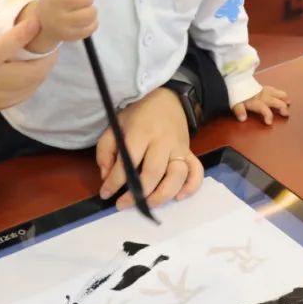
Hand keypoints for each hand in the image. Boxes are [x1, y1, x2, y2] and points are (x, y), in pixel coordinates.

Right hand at [0, 0, 56, 132]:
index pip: (0, 49)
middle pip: (26, 72)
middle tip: (50, 38)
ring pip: (32, 83)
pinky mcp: (3, 105)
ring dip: (44, 66)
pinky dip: (36, 78)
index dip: (21, 35)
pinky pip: (29, 91)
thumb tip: (12, 4)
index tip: (37, 22)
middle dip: (45, 55)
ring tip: (46, 50)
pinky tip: (34, 65)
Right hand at [35, 0, 97, 47]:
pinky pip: (92, 27)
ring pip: (90, 14)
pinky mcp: (69, 35)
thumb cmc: (59, 1)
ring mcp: (61, 22)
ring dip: (92, 11)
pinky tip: (84, 21)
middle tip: (82, 1)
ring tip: (84, 11)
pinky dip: (93, 23)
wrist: (44, 25)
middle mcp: (55, 4)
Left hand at [97, 88, 203, 207]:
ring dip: (163, 195)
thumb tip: (107, 177)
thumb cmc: (137, 114)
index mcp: (141, 132)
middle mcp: (163, 141)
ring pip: (177, 175)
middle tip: (123, 205)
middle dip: (138, 193)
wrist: (166, 98)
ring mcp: (179, 147)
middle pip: (154, 172)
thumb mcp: (115, 125)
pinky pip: (196, 171)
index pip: (129, 161)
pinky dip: (191, 187)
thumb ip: (106, 150)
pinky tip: (178, 197)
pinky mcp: (190, 152)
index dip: (115, 181)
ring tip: (147, 205)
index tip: (105, 194)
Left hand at [232, 85, 289, 124]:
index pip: (265, 109)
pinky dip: (280, 93)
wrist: (235, 78)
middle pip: (276, 102)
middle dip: (282, 108)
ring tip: (289, 103)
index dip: (268, 116)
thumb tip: (243, 119)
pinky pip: (275, 90)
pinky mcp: (264, 87)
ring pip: (278, 93)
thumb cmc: (236, 92)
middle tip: (286, 114)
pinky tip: (282, 95)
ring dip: (284, 99)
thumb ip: (239, 110)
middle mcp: (263, 96)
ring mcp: (265, 90)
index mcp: (256, 101)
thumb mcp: (235, 102)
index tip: (269, 122)